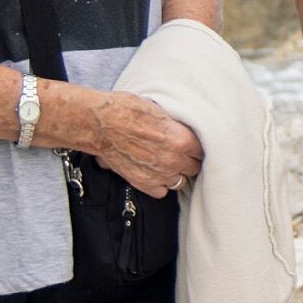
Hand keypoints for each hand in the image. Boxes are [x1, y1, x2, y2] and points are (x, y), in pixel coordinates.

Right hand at [86, 90, 203, 196]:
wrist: (100, 123)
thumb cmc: (125, 110)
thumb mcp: (160, 110)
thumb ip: (176, 126)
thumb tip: (182, 130)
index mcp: (182, 140)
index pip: (202, 151)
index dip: (196, 148)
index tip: (192, 146)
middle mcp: (174, 160)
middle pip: (193, 168)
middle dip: (187, 161)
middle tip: (179, 155)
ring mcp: (159, 174)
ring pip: (180, 181)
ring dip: (174, 173)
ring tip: (166, 164)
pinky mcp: (143, 183)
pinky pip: (161, 192)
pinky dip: (159, 184)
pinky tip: (153, 173)